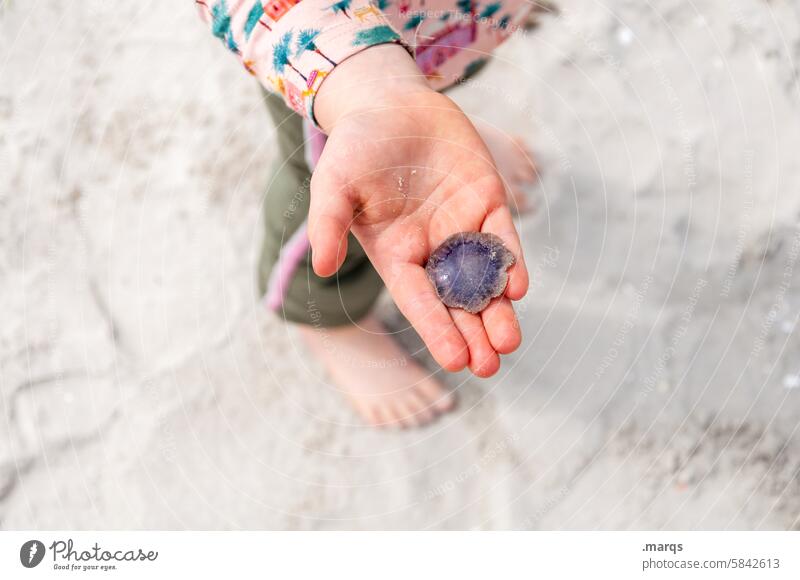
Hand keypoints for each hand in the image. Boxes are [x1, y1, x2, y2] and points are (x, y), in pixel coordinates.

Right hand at [310, 45, 528, 376]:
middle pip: (457, 301)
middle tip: (490, 366)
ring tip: (508, 344)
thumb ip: (328, 224)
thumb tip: (323, 268)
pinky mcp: (487, 201)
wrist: (391, 103)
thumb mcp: (334, 184)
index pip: (418, 300)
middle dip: (474, 334)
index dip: (436, 330)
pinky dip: (510, 263)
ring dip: (498, 310)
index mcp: (396, 254)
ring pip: (485, 278)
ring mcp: (462, 226)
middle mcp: (432, 249)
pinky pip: (502, 238)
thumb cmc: (357, 146)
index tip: (454, 362)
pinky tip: (517, 287)